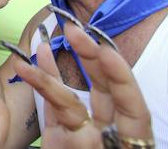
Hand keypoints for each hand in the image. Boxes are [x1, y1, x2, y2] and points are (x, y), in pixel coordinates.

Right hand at [12, 22, 152, 147]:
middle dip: (89, 57)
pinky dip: (43, 81)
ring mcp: (82, 131)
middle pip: (103, 89)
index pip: (132, 106)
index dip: (121, 77)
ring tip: (42, 41)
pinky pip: (52, 103)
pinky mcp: (58, 134)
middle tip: (74, 30)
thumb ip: (91, 144)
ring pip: (69, 95)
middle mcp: (107, 132)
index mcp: (129, 142)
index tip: (106, 51)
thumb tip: (85, 129)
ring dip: (51, 69)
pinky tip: (34, 60)